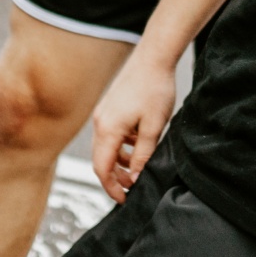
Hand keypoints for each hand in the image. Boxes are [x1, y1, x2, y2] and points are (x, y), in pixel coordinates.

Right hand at [91, 49, 177, 202]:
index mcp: (108, 130)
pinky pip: (110, 134)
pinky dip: (120, 145)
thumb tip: (134, 177)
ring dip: (118, 161)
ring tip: (137, 167)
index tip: (124, 199)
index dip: (112, 187)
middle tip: (132, 187)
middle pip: (101, 160)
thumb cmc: (155, 88)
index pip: (102, 169)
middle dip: (115, 177)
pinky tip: (137, 145)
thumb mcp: (153, 127)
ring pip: (105, 147)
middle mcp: (100, 122)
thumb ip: (142, 155)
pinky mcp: (110, 107)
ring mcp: (103, 114)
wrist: (154, 57)